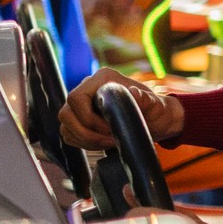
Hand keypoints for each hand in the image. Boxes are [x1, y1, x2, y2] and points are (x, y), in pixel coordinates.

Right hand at [61, 67, 184, 149]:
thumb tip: (134, 93)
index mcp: (103, 79)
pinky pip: (69, 134)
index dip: (88, 118)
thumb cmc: (156, 111)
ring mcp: (82, 105)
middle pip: (66, 113)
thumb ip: (146, 99)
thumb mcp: (155, 106)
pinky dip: (83, 144)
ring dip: (85, 140)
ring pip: (66, 125)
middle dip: (86, 132)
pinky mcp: (81, 121)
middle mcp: (88, 89)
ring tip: (109, 143)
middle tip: (109, 140)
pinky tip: (102, 144)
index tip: (109, 129)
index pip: (76, 97)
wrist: (156, 121)